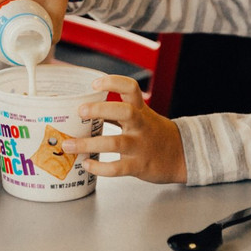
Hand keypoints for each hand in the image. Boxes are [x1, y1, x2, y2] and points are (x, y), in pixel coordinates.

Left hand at [61, 75, 186, 183]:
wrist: (181, 156)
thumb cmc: (154, 134)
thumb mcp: (140, 117)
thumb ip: (116, 113)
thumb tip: (86, 109)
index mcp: (140, 110)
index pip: (131, 88)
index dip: (113, 82)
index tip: (95, 84)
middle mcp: (141, 125)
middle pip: (124, 111)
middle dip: (100, 110)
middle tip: (80, 110)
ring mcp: (140, 146)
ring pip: (115, 143)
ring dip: (89, 144)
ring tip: (69, 145)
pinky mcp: (139, 166)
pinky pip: (118, 168)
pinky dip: (100, 168)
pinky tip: (86, 164)